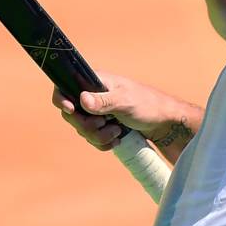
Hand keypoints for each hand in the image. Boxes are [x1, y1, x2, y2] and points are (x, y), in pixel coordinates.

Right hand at [52, 73, 201, 157]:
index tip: (72, 110)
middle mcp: (92, 96)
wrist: (163, 124)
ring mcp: (96, 112)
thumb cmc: (148, 105)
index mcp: (95, 82)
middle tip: (107, 125)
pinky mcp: (102, 126)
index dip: (62, 99)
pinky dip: (102, 143)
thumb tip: (82, 100)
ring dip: (98, 136)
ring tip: (117, 132)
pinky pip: (91, 139)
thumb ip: (104, 101)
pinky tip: (116, 141)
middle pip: (71, 115)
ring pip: (81, 130)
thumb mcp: (125, 101)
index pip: (65, 85)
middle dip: (88, 126)